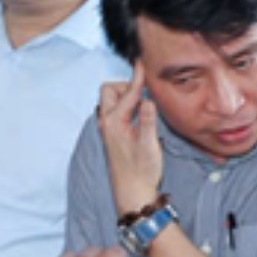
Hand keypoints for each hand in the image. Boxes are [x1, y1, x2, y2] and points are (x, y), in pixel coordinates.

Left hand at [96, 78, 165, 216]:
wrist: (133, 194)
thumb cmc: (142, 172)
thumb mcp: (149, 145)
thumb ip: (148, 120)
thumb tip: (147, 99)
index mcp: (115, 123)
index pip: (128, 93)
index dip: (138, 77)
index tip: (142, 63)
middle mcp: (107, 124)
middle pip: (110, 91)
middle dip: (126, 86)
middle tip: (145, 92)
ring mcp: (107, 129)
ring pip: (111, 100)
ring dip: (126, 96)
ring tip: (144, 103)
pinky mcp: (112, 135)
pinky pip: (115, 111)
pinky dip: (126, 106)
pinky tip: (139, 113)